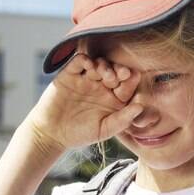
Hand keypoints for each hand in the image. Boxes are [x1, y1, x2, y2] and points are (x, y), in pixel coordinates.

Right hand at [24, 54, 141, 148]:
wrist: (52, 134)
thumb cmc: (81, 134)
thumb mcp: (105, 129)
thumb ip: (123, 119)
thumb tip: (141, 107)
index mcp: (115, 98)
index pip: (126, 84)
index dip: (130, 79)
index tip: (132, 77)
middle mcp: (102, 85)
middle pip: (114, 70)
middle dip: (118, 70)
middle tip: (120, 74)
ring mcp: (86, 78)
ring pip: (98, 64)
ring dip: (103, 65)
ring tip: (104, 74)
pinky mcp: (70, 74)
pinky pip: (78, 62)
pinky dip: (84, 60)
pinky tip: (89, 65)